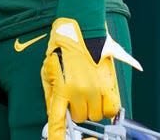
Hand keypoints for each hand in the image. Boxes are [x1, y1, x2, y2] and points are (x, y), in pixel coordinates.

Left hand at [41, 18, 141, 139]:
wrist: (80, 30)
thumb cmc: (60, 50)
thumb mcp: (47, 72)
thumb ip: (50, 95)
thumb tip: (54, 112)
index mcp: (62, 89)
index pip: (59, 120)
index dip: (57, 136)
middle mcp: (79, 92)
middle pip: (80, 118)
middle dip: (76, 109)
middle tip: (73, 93)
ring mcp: (96, 90)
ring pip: (96, 115)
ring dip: (91, 107)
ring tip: (86, 90)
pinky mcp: (110, 85)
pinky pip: (112, 110)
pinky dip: (106, 107)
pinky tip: (99, 95)